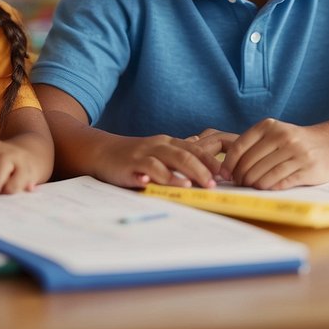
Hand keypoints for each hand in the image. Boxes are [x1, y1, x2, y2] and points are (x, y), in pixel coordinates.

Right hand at [94, 133, 225, 188]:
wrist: (102, 151)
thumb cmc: (134, 154)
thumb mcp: (158, 150)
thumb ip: (178, 151)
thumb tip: (201, 146)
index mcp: (169, 143)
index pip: (195, 149)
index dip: (211, 161)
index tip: (226, 174)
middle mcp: (159, 146)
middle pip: (185, 155)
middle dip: (202, 169)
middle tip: (214, 183)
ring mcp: (145, 154)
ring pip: (168, 160)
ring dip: (182, 173)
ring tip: (194, 185)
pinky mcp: (131, 164)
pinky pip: (146, 169)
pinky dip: (155, 176)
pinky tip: (163, 185)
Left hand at [220, 118, 328, 189]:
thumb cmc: (296, 142)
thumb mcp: (276, 133)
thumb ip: (254, 145)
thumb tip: (228, 168)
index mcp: (270, 126)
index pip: (239, 147)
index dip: (228, 164)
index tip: (225, 174)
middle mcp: (283, 137)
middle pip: (250, 163)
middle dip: (241, 177)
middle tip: (239, 184)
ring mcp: (296, 153)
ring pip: (264, 175)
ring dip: (253, 185)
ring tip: (251, 187)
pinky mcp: (307, 168)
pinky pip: (280, 182)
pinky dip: (269, 188)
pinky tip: (266, 188)